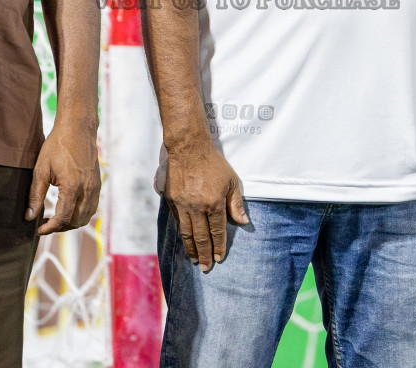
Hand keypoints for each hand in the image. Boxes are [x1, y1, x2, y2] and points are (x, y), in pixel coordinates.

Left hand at [26, 120, 100, 235]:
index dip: (49, 228)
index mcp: (73, 187)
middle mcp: (87, 189)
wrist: (77, 128)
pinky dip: (80, 213)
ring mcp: (95, 187)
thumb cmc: (57, 146)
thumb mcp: (41, 170)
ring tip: (56, 218)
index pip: (63, 218)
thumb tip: (30, 217)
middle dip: (60, 227)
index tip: (38, 229)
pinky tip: (68, 208)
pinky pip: (92, 207)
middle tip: (45, 223)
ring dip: (71, 222)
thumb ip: (35, 195)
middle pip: (76, 221)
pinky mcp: (97, 184)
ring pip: (86, 216)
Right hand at [163, 136, 248, 270]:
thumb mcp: (231, 181)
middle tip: (205, 268)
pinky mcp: (171, 200)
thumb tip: (244, 222)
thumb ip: (236, 203)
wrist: (188, 147)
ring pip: (186, 232)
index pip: (217, 231)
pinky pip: (177, 220)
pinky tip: (185, 239)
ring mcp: (182, 204)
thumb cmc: (213, 163)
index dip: (219, 246)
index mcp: (214, 203)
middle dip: (204, 254)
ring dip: (191, 248)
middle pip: (201, 237)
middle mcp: (197, 207)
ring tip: (194, 260)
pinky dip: (181, 232)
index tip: (219, 258)